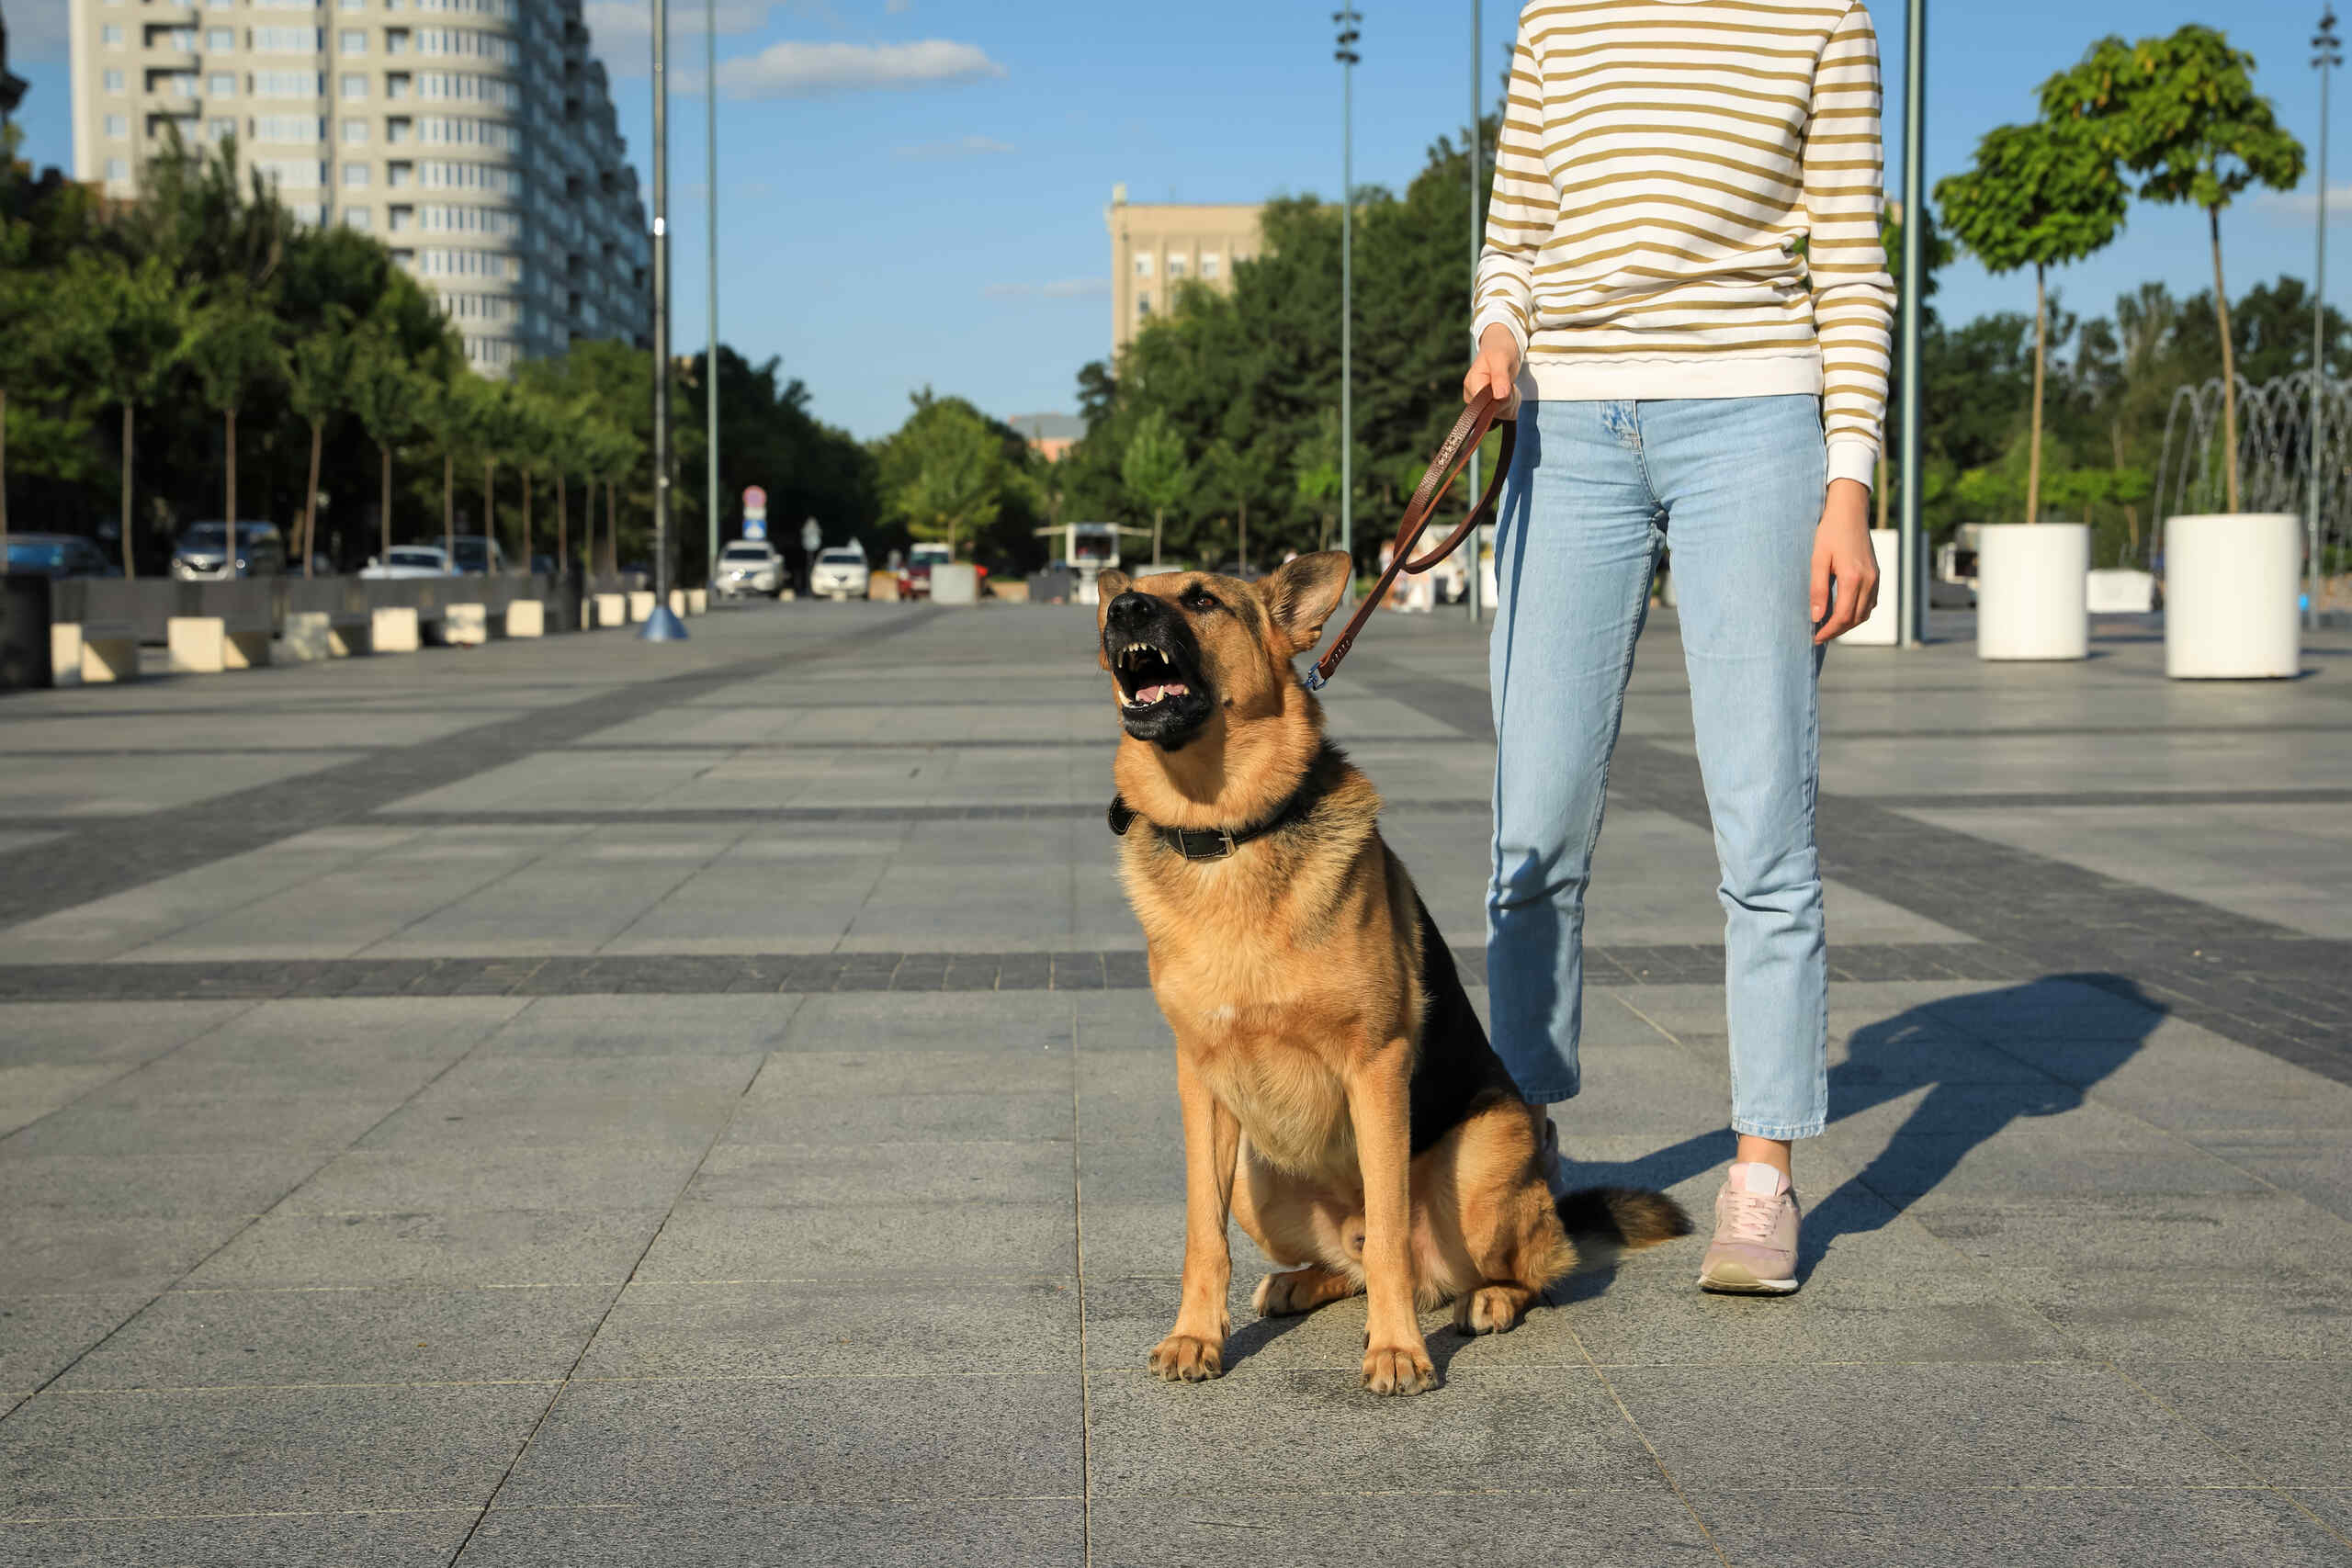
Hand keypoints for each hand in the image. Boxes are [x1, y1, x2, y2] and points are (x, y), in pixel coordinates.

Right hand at [1463, 323, 1521, 415]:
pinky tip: (1509, 391)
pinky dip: (1512, 403)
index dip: (1500, 401)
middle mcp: (1472, 396)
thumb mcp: (1501, 358)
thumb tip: (1500, 396)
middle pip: (1494, 412)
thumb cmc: (1499, 349)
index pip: (1485, 406)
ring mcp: (1481, 403)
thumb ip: (1500, 377)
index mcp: (1472, 384)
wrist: (1501, 347)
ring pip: (1502, 414)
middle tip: (1510, 383)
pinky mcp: (1489, 406)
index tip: (1508, 386)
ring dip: (1512, 401)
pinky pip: (1505, 413)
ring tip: (1509, 385)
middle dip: (1508, 400)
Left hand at [1810, 478, 1877, 644]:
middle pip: (1855, 619)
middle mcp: (1868, 581)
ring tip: (1830, 627)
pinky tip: (1844, 612)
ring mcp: (1875, 578)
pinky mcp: (1877, 575)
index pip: (1842, 616)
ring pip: (1865, 613)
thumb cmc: (1829, 533)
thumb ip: (1817, 589)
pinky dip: (1858, 612)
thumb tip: (1816, 617)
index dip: (1829, 631)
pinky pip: (1871, 602)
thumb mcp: (1817, 559)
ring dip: (1849, 624)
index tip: (1815, 638)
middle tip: (1819, 636)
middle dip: (1837, 631)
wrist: (1850, 513)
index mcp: (1852, 578)